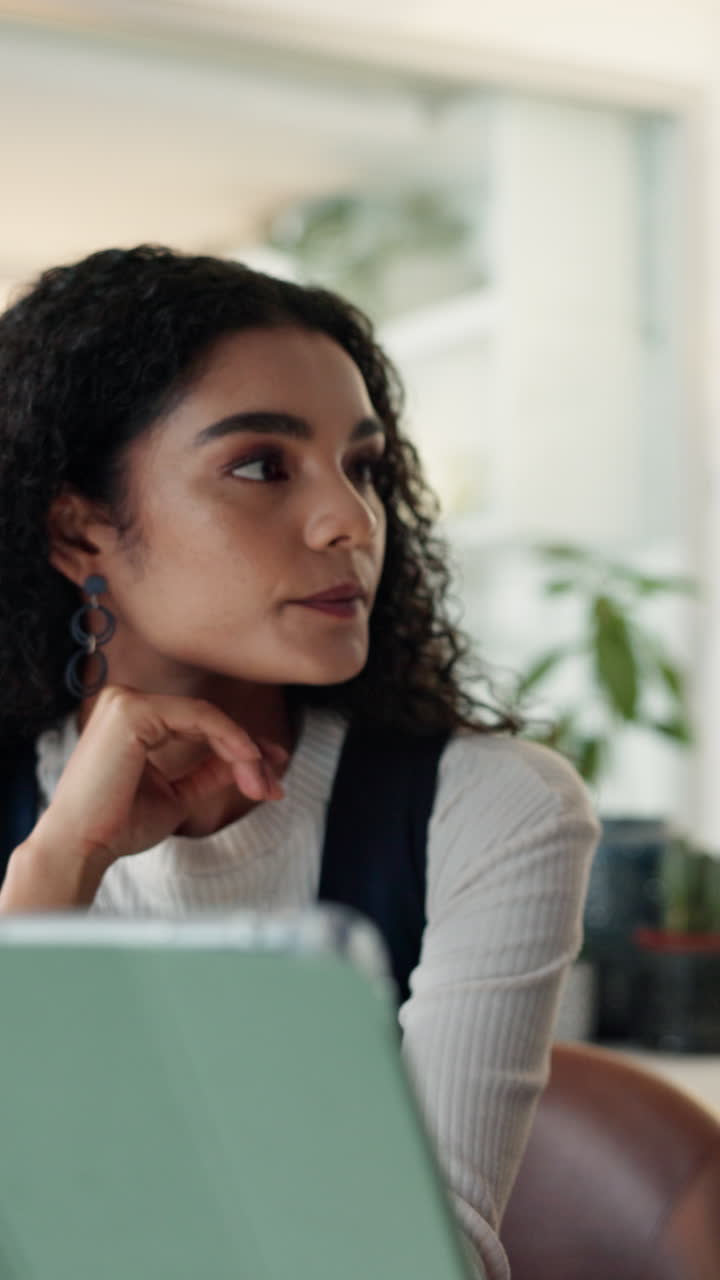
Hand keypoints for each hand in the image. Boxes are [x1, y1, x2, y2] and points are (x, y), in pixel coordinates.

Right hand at [3, 685, 286, 908]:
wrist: (82, 848)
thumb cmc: (118, 826)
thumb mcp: (178, 795)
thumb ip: (210, 772)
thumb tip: (253, 761)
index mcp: (133, 720)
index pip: (200, 725)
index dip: (241, 748)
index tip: (270, 778)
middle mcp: (128, 703)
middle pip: (209, 720)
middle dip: (250, 754)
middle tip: (274, 788)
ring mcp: (127, 702)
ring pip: (210, 718)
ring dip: (245, 752)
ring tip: (263, 787)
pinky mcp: (133, 711)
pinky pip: (201, 718)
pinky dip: (231, 740)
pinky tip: (248, 764)